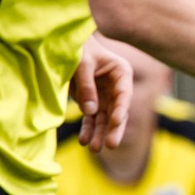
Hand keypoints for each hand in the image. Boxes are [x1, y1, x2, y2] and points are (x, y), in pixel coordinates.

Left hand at [72, 33, 134, 151]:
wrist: (69, 46)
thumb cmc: (79, 48)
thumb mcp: (82, 63)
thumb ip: (86, 86)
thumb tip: (90, 111)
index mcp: (121, 73)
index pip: (124, 94)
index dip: (121, 109)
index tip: (116, 122)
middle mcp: (117, 88)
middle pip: (117, 111)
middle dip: (113, 129)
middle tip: (111, 145)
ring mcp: (105, 97)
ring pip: (104, 119)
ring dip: (99, 134)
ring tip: (94, 148)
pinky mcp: (93, 103)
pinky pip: (91, 119)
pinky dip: (87, 130)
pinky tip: (83, 141)